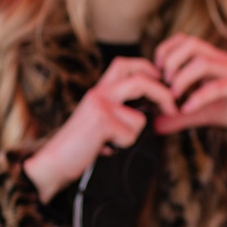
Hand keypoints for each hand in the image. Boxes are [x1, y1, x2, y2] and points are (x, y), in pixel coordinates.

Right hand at [23, 57, 176, 201]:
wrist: (53, 162)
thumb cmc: (79, 145)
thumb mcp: (100, 121)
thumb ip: (119, 111)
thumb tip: (150, 111)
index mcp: (99, 90)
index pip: (125, 64)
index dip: (147, 68)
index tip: (162, 81)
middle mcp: (99, 92)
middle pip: (140, 80)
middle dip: (163, 94)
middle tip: (174, 108)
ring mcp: (100, 105)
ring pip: (139, 118)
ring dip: (131, 136)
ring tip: (109, 142)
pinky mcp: (102, 120)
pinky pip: (131, 134)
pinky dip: (122, 145)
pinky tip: (104, 148)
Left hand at [152, 34, 226, 141]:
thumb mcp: (202, 113)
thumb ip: (180, 117)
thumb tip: (156, 125)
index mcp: (211, 58)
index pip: (185, 40)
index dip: (166, 50)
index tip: (156, 72)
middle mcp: (221, 59)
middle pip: (192, 43)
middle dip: (171, 60)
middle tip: (163, 83)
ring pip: (203, 61)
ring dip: (182, 77)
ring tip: (173, 96)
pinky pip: (217, 86)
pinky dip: (199, 97)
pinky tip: (187, 109)